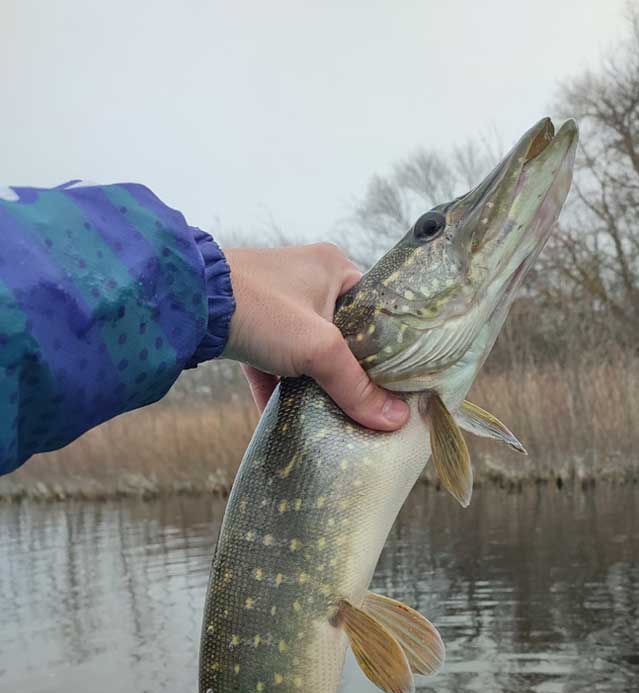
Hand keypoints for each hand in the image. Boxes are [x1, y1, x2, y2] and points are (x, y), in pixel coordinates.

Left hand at [223, 244, 408, 426]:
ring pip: (308, 353)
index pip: (376, 311)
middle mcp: (307, 280)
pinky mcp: (249, 326)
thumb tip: (395, 420)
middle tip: (368, 406)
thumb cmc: (260, 308)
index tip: (397, 384)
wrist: (186, 304)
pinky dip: (281, 391)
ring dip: (315, 385)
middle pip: (342, 338)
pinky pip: (275, 364)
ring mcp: (276, 303)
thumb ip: (356, 387)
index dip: (388, 348)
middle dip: (349, 374)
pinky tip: (289, 423)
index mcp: (334, 268)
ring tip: (334, 418)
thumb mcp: (319, 349)